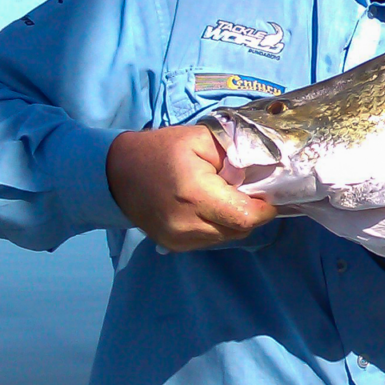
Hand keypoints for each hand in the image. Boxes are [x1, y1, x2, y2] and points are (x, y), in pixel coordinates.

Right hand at [106, 124, 276, 251]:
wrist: (117, 172)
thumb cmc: (161, 150)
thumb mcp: (201, 139)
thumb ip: (235, 153)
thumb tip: (262, 170)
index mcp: (195, 194)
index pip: (245, 217)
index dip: (264, 209)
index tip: (268, 195)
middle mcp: (187, 224)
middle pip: (239, 230)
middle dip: (251, 213)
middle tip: (247, 192)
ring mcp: (178, 239)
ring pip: (227, 237)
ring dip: (234, 221)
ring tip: (226, 198)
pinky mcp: (173, 245)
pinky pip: (210, 241)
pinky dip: (218, 226)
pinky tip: (210, 208)